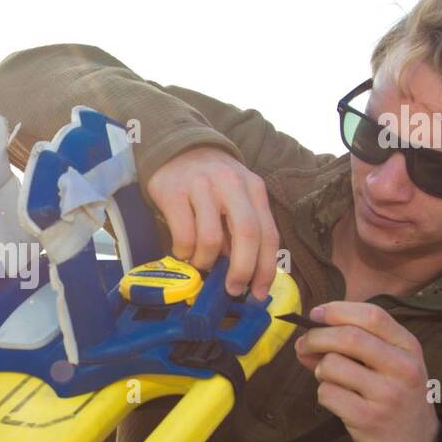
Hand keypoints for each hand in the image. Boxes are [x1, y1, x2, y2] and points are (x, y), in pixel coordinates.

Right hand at [145, 147, 279, 299]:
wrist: (177, 148)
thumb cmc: (211, 182)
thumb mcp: (236, 196)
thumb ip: (244, 228)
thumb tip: (246, 273)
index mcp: (253, 188)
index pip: (268, 233)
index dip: (266, 267)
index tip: (258, 293)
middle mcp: (231, 184)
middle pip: (247, 234)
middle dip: (243, 270)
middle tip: (233, 289)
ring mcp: (201, 187)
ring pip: (212, 239)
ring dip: (207, 261)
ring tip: (201, 263)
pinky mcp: (173, 192)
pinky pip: (184, 235)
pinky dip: (184, 252)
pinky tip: (183, 251)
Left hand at [294, 301, 438, 441]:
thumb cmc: (395, 395)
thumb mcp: (391, 364)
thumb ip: (354, 345)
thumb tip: (306, 337)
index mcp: (409, 347)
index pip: (372, 316)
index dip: (337, 310)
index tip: (315, 314)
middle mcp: (403, 368)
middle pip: (348, 337)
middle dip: (316, 337)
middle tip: (304, 345)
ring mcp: (387, 395)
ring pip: (332, 365)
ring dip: (320, 370)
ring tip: (330, 379)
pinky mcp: (368, 418)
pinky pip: (327, 393)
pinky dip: (324, 393)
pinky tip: (338, 400)